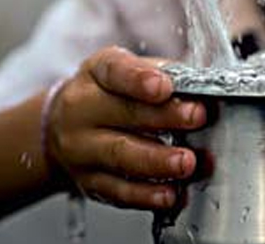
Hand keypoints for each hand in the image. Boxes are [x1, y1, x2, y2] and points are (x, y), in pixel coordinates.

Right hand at [43, 46, 206, 209]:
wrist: (62, 125)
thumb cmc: (110, 93)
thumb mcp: (129, 69)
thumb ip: (163, 73)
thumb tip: (202, 84)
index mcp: (96, 73)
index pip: (115, 71)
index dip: (139, 79)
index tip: (165, 86)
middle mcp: (82, 109)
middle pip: (123, 113)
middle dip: (164, 117)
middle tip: (196, 118)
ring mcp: (81, 148)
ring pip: (119, 155)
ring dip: (157, 161)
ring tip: (186, 162)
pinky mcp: (88, 181)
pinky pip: (117, 191)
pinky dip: (146, 195)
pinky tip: (169, 193)